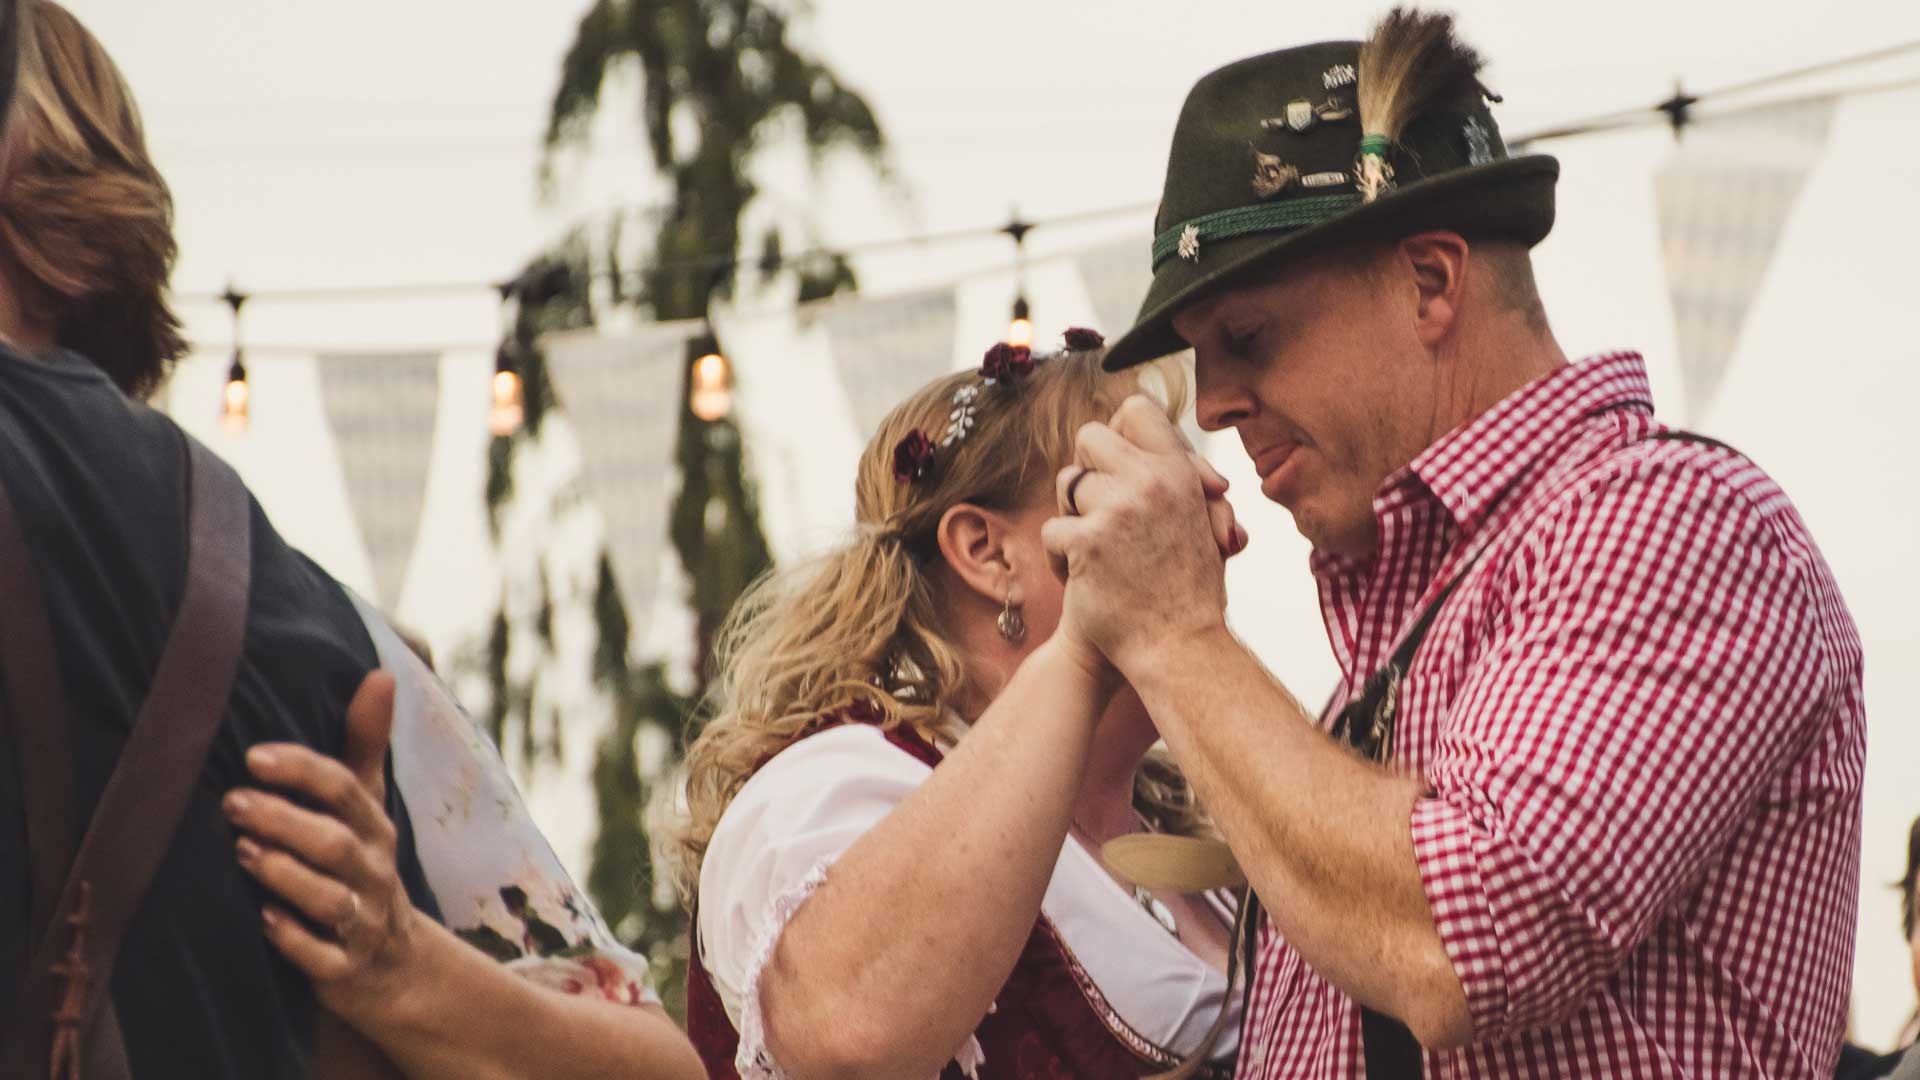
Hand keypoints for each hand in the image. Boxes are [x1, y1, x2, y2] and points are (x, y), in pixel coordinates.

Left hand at [225, 672, 417, 1022]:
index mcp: (374, 827)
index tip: (253, 757)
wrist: (393, 964)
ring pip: (330, 899)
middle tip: (231, 802)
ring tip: (242, 853)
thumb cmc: (362, 867)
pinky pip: (322, 956)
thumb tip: (380, 673)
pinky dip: (295, 940)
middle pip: (335, 843)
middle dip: (285, 821)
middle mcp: (373, 871)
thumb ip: (364, 744)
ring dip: (286, 875)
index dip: (302, 771)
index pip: (345, 790)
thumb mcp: (367, 807)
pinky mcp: (345, 968)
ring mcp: (362, 921)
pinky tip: (263, 920)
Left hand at [1043, 396, 1232, 673]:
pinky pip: (1052, 529)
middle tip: (1100, 511)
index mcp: (1180, 472)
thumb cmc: (1190, 591)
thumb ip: (1183, 480)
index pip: (1135, 410)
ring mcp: (1118, 509)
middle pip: (1089, 436)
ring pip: (1067, 482)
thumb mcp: (1204, 523)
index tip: (1117, 466)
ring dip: (1073, 515)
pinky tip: (1084, 580)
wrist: (1179, 649)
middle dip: (1088, 472)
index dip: (1118, 433)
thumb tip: (1152, 440)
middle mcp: (1151, 481)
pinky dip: (1061, 558)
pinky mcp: (1087, 541)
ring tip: (1096, 551)